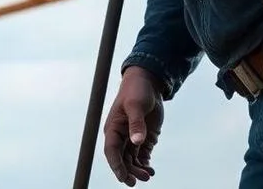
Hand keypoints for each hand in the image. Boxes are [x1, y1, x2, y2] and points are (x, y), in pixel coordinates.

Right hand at [104, 67, 163, 184]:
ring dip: (137, 170)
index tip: (123, 177)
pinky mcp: (143, 138)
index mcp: (113, 128)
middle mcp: (121, 136)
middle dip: (128, 171)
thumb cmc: (137, 91)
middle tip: (138, 181)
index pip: (111, 151)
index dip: (116, 165)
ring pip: (131, 160)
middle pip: (121, 159)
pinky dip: (145, 164)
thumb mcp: (136, 105)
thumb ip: (136, 123)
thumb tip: (137, 141)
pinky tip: (151, 170)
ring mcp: (132, 138)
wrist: (148, 83)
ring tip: (148, 176)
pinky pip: (142, 156)